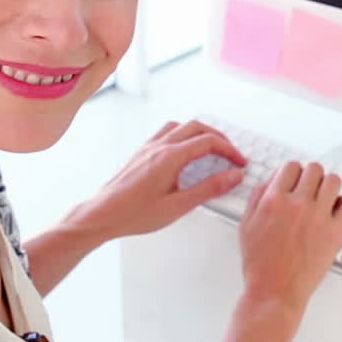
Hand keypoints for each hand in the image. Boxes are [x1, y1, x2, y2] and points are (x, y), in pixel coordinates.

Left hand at [72, 120, 247, 239]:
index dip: (229, 150)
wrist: (101, 214)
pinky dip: (182, 135)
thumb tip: (232, 176)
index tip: (239, 162)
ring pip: (180, 126)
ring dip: (199, 132)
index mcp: (170, 157)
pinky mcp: (140, 153)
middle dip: (218, 138)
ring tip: (211, 148)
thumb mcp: (178, 206)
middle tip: (231, 154)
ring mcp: (148, 147)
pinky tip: (184, 152)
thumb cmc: (133, 213)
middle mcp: (159, 146)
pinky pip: (165, 133)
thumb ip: (208, 189)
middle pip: (196, 127)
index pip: (208, 142)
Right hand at [238, 162, 341, 314]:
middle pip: (314, 169)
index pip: (291, 167)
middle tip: (311, 189)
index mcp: (273, 200)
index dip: (294, 173)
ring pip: (334, 181)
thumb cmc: (260, 264)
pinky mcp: (334, 232)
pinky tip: (335, 213)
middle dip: (312, 177)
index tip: (296, 180)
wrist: (274, 291)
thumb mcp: (246, 225)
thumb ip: (257, 197)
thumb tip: (272, 180)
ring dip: (329, 187)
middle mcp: (297, 204)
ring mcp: (318, 217)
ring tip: (324, 199)